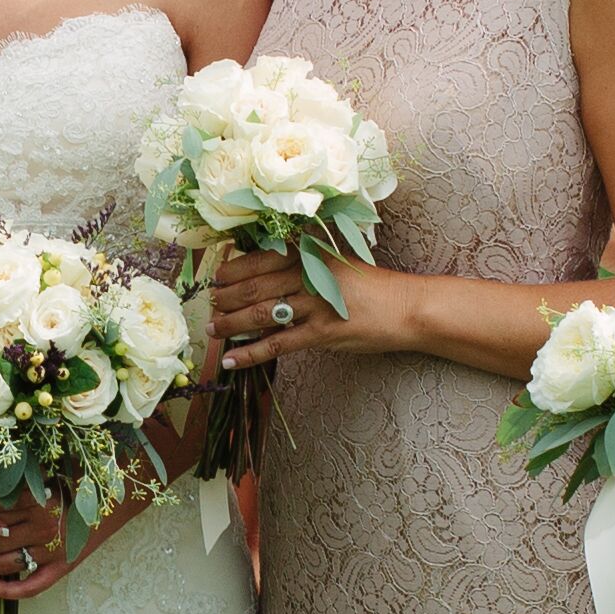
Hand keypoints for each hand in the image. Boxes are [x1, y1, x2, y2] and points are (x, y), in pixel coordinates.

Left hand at [0, 461, 133, 602]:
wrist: (121, 493)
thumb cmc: (83, 471)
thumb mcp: (48, 460)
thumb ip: (17, 463)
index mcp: (36, 495)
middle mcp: (42, 524)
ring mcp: (52, 549)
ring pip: (0, 563)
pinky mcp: (63, 567)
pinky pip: (30, 588)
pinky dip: (5, 591)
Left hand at [210, 246, 410, 373]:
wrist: (404, 307)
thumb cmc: (367, 285)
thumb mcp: (333, 262)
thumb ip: (301, 264)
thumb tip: (260, 274)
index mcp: (309, 253)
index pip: (259, 258)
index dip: (232, 270)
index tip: (216, 278)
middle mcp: (309, 274)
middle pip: (254, 286)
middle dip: (225, 298)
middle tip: (209, 306)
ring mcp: (315, 304)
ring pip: (261, 314)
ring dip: (230, 324)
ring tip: (212, 331)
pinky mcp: (322, 333)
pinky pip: (278, 345)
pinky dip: (250, 354)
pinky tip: (231, 360)